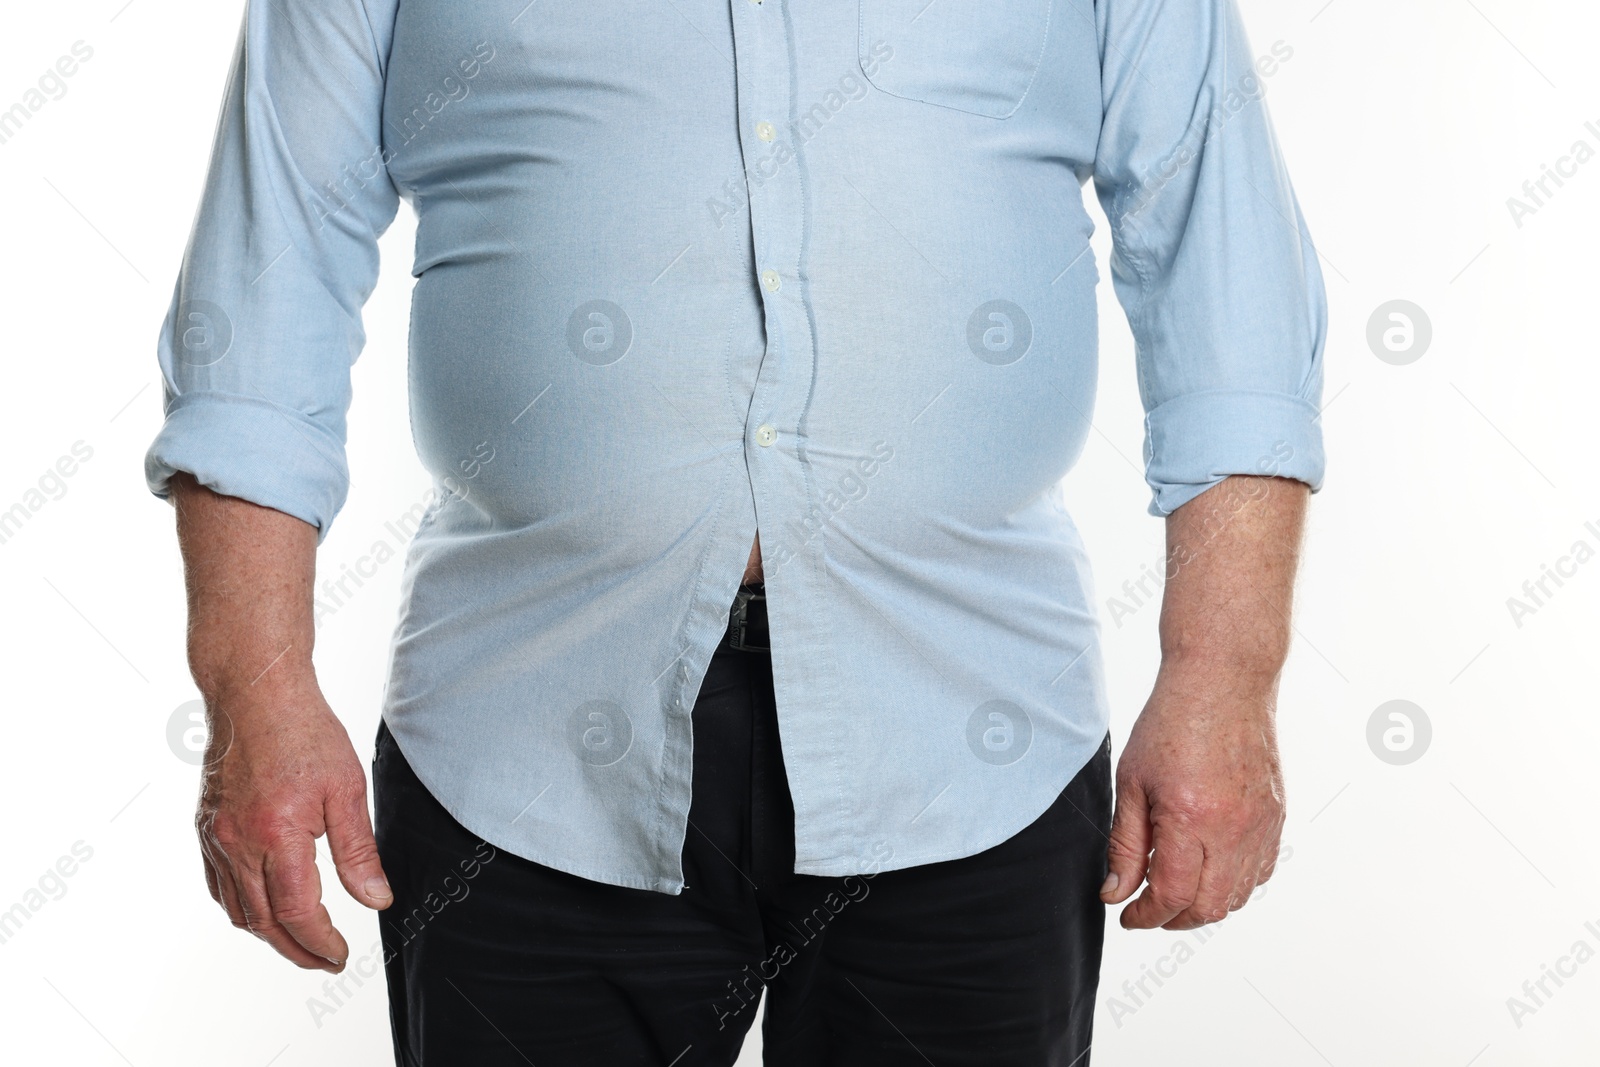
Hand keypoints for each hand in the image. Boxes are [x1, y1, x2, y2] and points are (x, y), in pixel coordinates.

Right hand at [195, 679, 391, 971]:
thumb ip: (359, 851)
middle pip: (263, 921)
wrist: (256, 693)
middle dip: (296, 949)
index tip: (339, 955)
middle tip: (325, 960)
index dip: (320, 941)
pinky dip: (242, 907)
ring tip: (300, 941)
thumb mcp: (348, 789)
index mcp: (277, 833)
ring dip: (268, 933)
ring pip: (237, 908)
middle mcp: (238, 842)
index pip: (297, 911)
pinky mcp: (206, 827)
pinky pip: (219, 885)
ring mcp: (215, 837)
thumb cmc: (306, 732)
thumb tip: (376, 900)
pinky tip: (264, 909)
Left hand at [1100, 662, 1285, 929]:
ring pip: (1238, 896)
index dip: (1146, 916)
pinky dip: (1235, 885)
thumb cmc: (1171, 722)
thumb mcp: (1132, 783)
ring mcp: (1262, 824)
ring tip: (1176, 891)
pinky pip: (1261, 871)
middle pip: (1209, 907)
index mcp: (1192, 819)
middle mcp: (1234, 829)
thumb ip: (1125, 845)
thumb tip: (1115, 893)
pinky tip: (1210, 871)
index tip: (1128, 915)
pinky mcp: (1276, 816)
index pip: (1172, 896)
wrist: (1222, 681)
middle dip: (1174, 919)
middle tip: (1149, 910)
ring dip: (1205, 906)